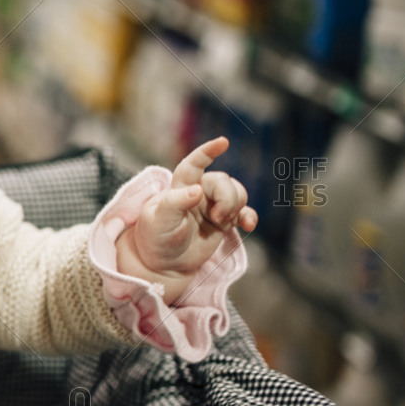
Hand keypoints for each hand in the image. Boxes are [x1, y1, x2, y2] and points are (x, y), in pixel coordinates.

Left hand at [115, 137, 257, 304]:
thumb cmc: (155, 237)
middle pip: (223, 182)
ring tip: (221, 224)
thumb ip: (175, 203)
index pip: (193, 165)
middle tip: (216, 219)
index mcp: (179, 188)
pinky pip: (244, 212)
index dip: (207, 152)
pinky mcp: (222, 221)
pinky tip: (248, 225)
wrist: (164, 263)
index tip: (223, 142)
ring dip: (236, 207)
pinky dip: (249, 216)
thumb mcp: (159, 221)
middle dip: (227, 198)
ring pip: (237, 193)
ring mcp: (211, 206)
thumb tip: (197, 190)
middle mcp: (197, 192)